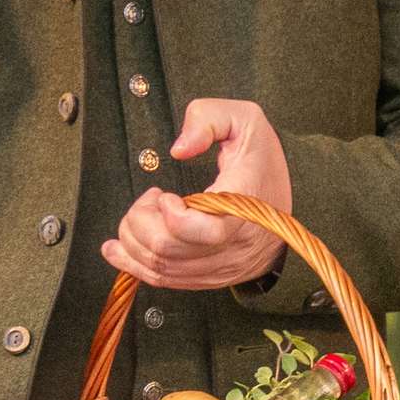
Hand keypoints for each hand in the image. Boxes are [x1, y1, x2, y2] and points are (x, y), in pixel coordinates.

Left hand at [102, 98, 292, 291]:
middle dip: (140, 221)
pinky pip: (164, 280)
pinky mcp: (209, 276)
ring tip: (142, 215)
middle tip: (150, 199)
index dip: (173, 216)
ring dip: (133, 240)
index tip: (165, 195)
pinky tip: (117, 248)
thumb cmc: (260, 161)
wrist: (281, 202)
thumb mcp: (243, 119)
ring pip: (160, 267)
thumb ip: (208, 119)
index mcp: (246, 203)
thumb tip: (179, 149)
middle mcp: (234, 242)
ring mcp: (221, 264)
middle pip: (169, 250)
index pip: (207, 230)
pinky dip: (133, 264)